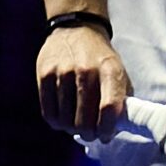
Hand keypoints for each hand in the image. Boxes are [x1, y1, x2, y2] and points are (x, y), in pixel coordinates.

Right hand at [36, 25, 131, 142]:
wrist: (76, 29)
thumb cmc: (100, 58)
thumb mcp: (118, 71)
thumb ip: (121, 98)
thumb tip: (117, 129)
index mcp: (110, 70)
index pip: (109, 108)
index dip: (107, 129)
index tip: (106, 136)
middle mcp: (86, 70)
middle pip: (85, 119)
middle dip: (89, 134)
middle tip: (91, 135)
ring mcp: (63, 72)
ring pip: (65, 120)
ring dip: (72, 130)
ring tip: (77, 126)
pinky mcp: (44, 75)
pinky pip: (49, 113)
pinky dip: (57, 123)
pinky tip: (64, 119)